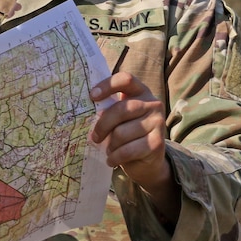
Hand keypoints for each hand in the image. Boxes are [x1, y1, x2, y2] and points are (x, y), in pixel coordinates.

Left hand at [89, 72, 179, 221]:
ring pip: (122, 132)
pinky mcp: (158, 143)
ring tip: (109, 150)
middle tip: (94, 137)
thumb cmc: (127, 133)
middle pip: (121, 109)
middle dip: (102, 125)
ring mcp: (158, 122)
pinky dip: (115, 157)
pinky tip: (112, 160)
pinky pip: (128, 150)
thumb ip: (108, 108)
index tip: (92, 96)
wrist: (148, 161)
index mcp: (140, 91)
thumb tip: (82, 109)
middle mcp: (153, 103)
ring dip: (110, 145)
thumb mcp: (119, 118)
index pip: (125, 79)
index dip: (107, 86)